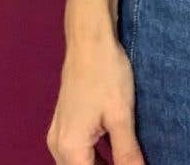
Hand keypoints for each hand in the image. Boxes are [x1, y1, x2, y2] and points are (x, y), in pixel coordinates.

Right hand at [47, 31, 145, 163]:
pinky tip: (115, 154)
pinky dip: (95, 158)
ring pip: (79, 164)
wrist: (89, 39)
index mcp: (70, 148)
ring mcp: (58, 134)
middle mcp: (58, 146)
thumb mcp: (121, 116)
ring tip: (126, 160)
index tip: (131, 164)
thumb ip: (127, 153)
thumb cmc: (106, 73)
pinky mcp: (64, 124)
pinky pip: (77, 152)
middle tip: (131, 162)